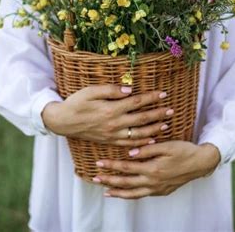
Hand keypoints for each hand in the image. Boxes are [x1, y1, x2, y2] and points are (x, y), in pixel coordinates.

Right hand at [41, 85, 173, 146]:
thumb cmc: (76, 103)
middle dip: (158, 114)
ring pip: (138, 134)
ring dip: (154, 129)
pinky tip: (151, 139)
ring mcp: (112, 134)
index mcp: (111, 109)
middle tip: (171, 110)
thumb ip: (110, 90)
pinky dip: (141, 142)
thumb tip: (129, 89)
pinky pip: (129, 144)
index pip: (136, 103)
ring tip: (166, 125)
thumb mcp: (91, 91)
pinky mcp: (110, 140)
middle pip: (141, 119)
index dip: (151, 98)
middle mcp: (114, 124)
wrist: (63, 121)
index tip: (163, 94)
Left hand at [92, 141, 220, 198]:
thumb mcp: (167, 145)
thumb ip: (147, 149)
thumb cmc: (184, 151)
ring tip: (106, 192)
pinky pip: (143, 195)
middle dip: (109, 180)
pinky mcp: (162, 191)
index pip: (126, 168)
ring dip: (118, 192)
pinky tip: (125, 193)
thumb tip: (130, 153)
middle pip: (126, 183)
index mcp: (153, 169)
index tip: (99, 163)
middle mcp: (153, 182)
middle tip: (95, 178)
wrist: (201, 163)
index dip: (111, 166)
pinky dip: (131, 195)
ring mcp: (157, 189)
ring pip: (133, 194)